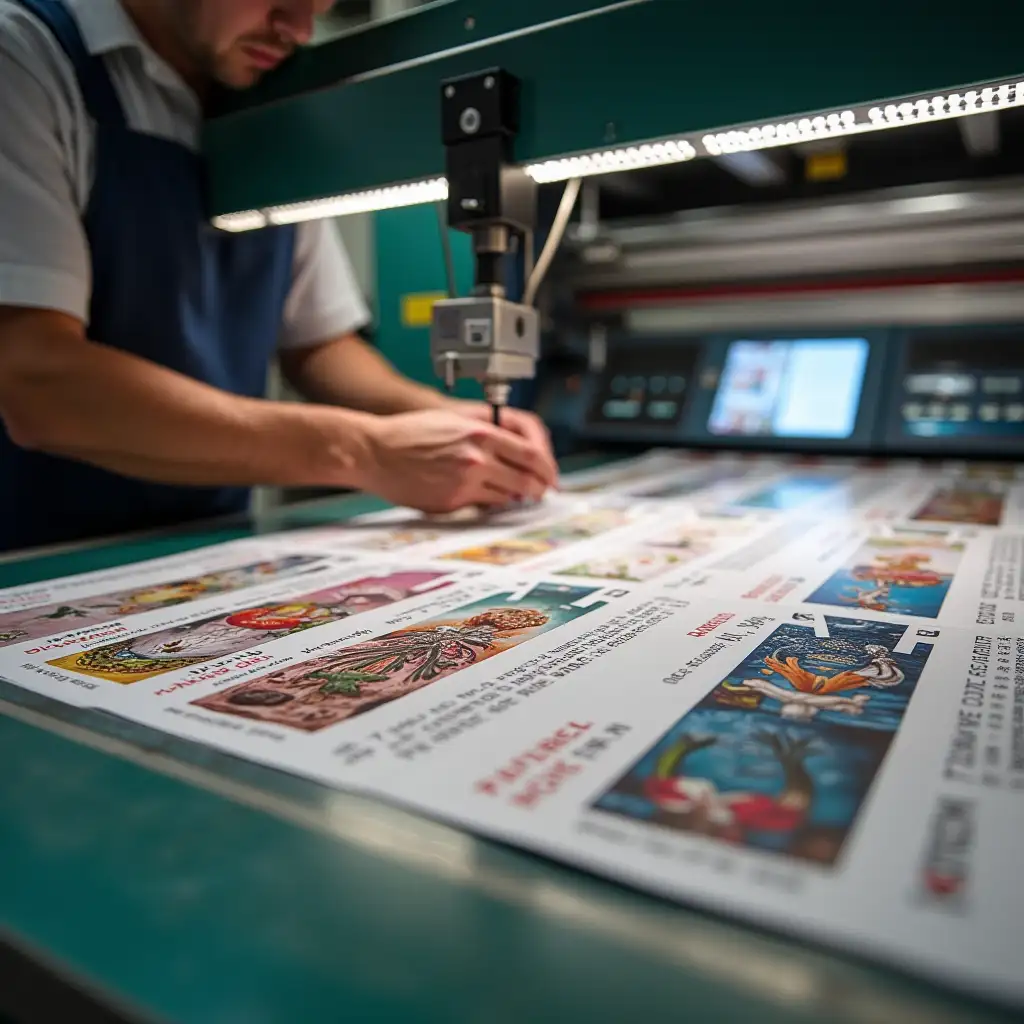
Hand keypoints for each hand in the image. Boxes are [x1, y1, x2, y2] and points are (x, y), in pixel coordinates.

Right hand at [356, 409, 555, 513]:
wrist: (375, 451)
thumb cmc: (411, 432)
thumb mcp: (456, 416)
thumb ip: (491, 427)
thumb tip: (521, 445)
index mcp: (480, 433)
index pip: (531, 454)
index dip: (548, 467)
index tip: (551, 475)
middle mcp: (476, 459)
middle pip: (526, 480)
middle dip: (539, 488)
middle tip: (542, 490)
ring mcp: (464, 484)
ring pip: (508, 496)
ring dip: (515, 496)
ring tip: (512, 491)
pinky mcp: (452, 503)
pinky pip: (483, 506)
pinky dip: (490, 502)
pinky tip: (484, 494)